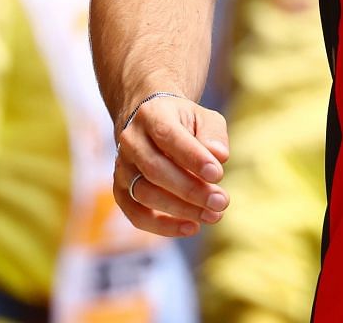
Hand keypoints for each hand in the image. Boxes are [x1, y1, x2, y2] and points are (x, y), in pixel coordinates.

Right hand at [113, 93, 230, 236]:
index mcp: (152, 116)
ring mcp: (122, 168)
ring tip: (213, 215)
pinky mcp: (121, 191)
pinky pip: (136, 214)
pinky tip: (192, 227)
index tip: (218, 174)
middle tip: (221, 202)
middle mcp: (130, 141)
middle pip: (155, 170)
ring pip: (145, 194)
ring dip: (181, 209)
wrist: (151, 124)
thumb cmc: (185, 122)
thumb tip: (220, 157)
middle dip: (191, 189)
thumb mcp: (204, 118)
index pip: (169, 137)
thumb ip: (213, 135)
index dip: (193, 158)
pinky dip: (163, 226)